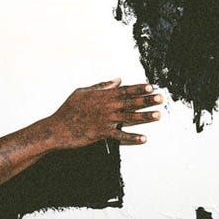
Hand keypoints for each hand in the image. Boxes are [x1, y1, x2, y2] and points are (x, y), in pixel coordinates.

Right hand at [47, 79, 161, 147]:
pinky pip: (120, 135)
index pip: (124, 90)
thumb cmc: (69, 109)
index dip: (139, 88)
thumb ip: (101, 86)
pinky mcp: (102, 133)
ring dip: (144, 117)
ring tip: (158, 115)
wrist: (57, 128)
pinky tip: (143, 138)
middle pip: (130, 102)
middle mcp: (106, 106)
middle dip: (147, 100)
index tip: (151, 86)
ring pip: (129, 117)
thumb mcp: (83, 92)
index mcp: (102, 96)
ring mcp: (105, 120)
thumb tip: (117, 80)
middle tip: (160, 98)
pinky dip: (132, 137)